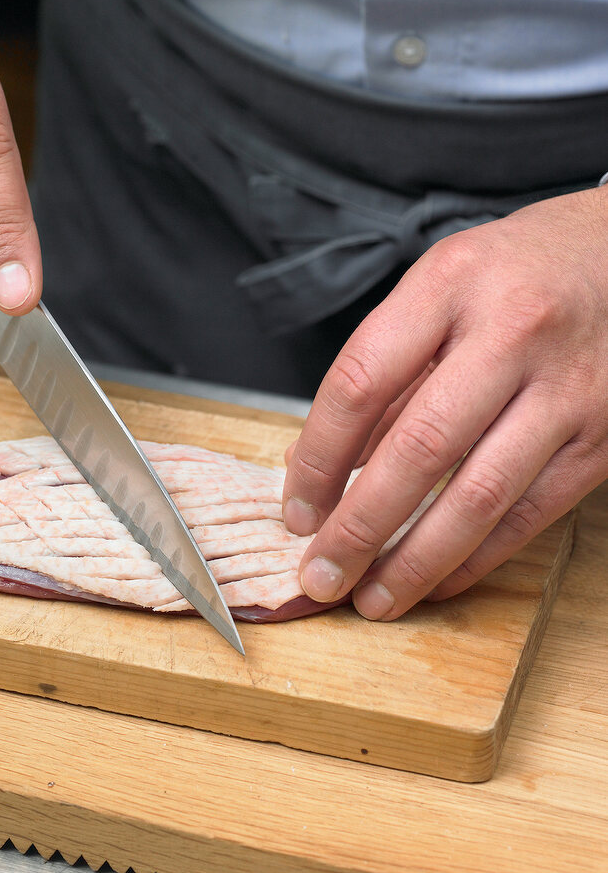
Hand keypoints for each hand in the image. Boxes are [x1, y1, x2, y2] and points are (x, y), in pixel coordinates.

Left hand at [282, 187, 607, 618]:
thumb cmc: (517, 273)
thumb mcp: (440, 290)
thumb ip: (382, 373)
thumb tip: (309, 461)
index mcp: (451, 284)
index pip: (361, 382)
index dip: (317, 458)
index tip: (296, 509)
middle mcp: (513, 333)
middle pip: (419, 448)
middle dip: (359, 527)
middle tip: (320, 576)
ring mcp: (567, 389)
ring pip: (479, 496)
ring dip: (417, 561)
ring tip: (372, 599)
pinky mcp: (602, 438)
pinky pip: (530, 513)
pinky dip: (476, 557)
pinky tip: (436, 581)